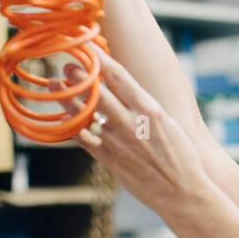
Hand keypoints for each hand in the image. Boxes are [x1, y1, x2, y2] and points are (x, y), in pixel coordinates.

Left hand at [51, 46, 208, 221]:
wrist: (184, 192)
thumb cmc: (183, 157)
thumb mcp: (169, 123)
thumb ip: (147, 107)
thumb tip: (131, 91)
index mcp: (149, 109)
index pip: (119, 76)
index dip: (100, 58)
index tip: (88, 45)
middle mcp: (131, 122)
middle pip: (97, 91)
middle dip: (78, 75)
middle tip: (66, 63)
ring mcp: (118, 142)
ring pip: (84, 114)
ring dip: (67, 98)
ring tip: (55, 86)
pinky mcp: (110, 161)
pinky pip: (84, 140)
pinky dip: (72, 128)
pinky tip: (63, 120)